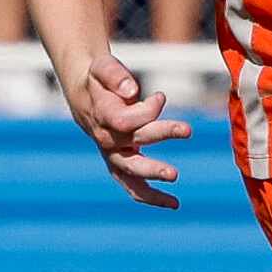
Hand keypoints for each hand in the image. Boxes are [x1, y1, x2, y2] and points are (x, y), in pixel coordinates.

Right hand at [64, 52, 191, 208]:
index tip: (161, 97)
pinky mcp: (119, 163)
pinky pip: (132, 184)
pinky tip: (174, 204)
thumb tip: (132, 88)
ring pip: (129, 173)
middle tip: (187, 131)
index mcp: (101, 115)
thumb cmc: (99, 78)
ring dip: (153, 179)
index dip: (147, 109)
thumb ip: (115, 75)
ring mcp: (111, 153)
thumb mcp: (103, 66)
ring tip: (175, 190)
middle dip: (158, 138)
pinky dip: (149, 196)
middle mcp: (105, 138)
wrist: (85, 92)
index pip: (126, 119)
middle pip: (132, 142)